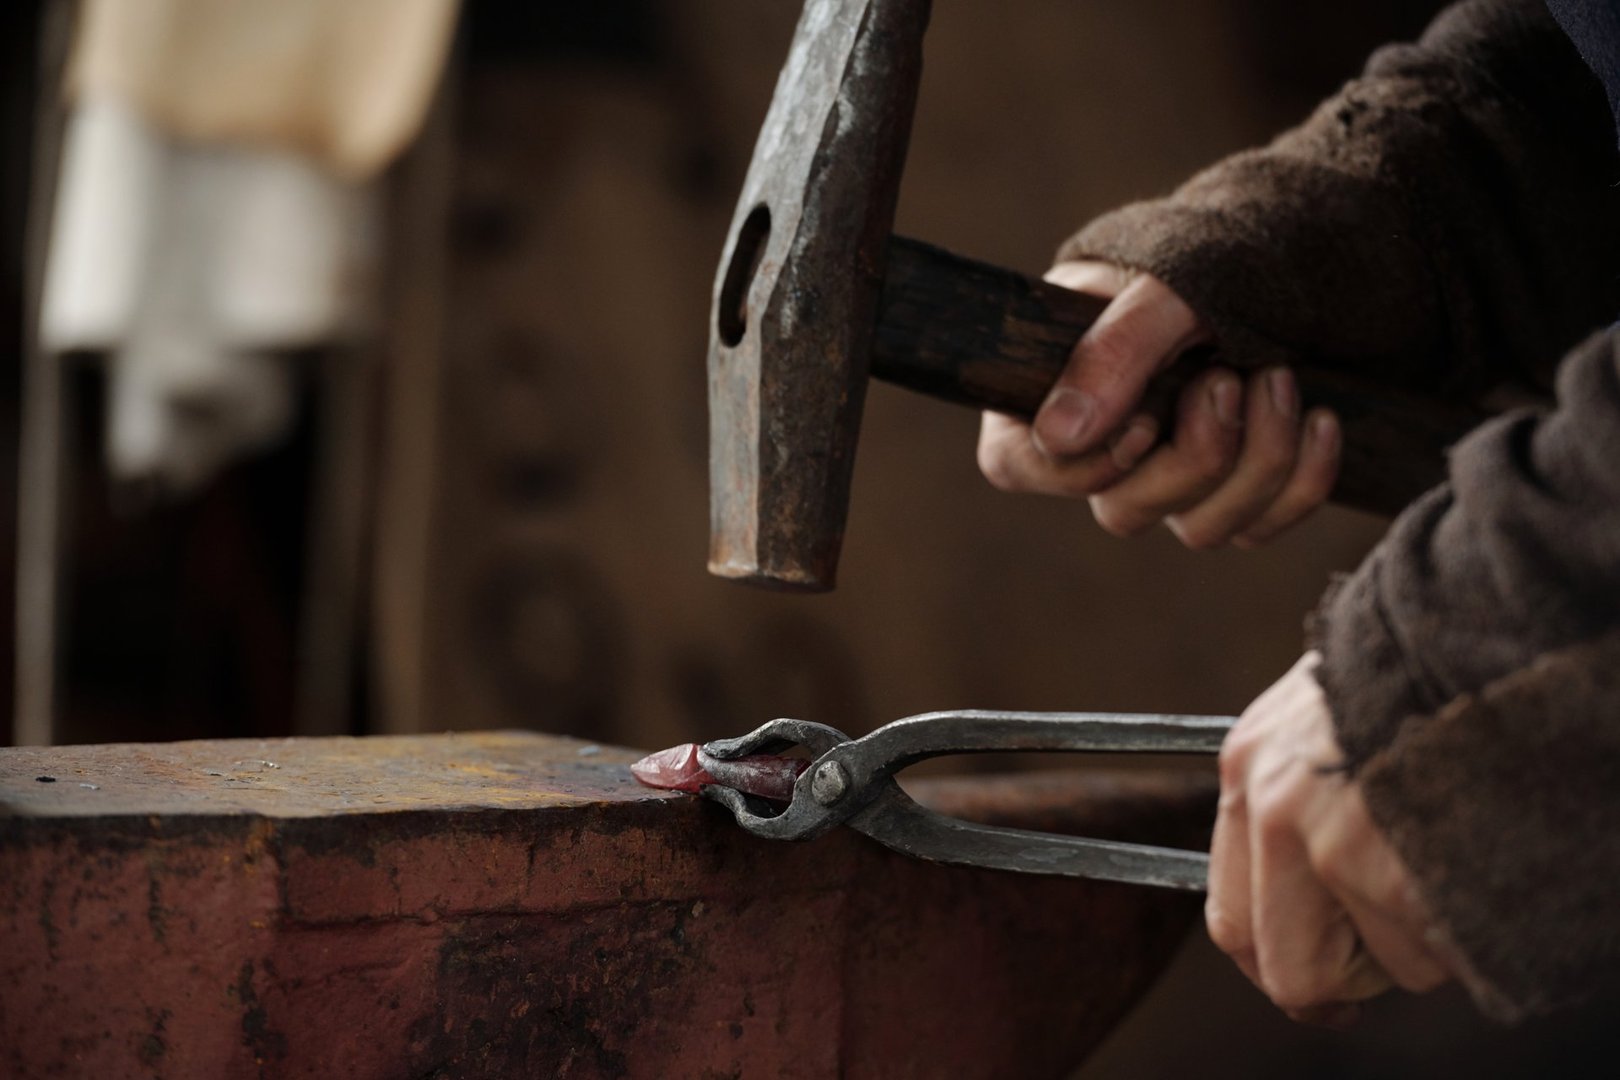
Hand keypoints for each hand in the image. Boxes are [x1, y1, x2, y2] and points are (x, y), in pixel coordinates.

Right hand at [975, 261, 1341, 546]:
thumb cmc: (1200, 257)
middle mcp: (1103, 444)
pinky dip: (1300, 481)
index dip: (1080, 466)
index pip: (1018, 465)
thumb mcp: (1160, 286)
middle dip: (1194, 456)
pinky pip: (1259, 526)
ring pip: (1198, 529)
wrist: (1283, 253)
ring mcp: (1168, 477)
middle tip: (1227, 379)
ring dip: (1255, 463)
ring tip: (1279, 378)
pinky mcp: (1233, 493)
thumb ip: (1112, 350)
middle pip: (1122, 511)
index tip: (1144, 421)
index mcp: (1050, 387)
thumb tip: (1057, 435)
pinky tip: (1321, 421)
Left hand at [1208, 653, 1449, 1024]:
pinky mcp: (1401, 872)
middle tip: (1395, 952)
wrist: (1477, 629)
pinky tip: (1479, 859)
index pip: (1231, 920)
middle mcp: (1275, 813)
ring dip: (1427, 938)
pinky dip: (1469, 930)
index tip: (1324, 985)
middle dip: (1348, 979)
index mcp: (1246, 772)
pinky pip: (1442, 954)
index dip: (1281, 965)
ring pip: (1385, 963)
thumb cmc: (1411, 669)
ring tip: (1452, 856)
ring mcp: (1336, 846)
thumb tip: (1304, 895)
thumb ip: (1293, 794)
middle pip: (1290, 971)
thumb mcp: (1316, 714)